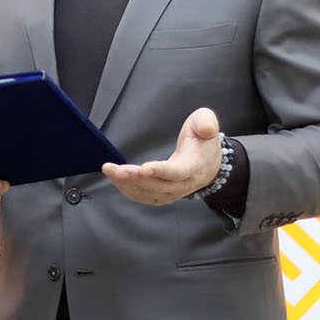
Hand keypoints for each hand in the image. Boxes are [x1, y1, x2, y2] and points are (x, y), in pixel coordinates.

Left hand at [103, 108, 223, 205]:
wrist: (209, 163)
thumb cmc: (204, 141)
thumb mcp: (207, 123)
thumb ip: (206, 123)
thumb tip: (207, 129)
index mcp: (194, 167)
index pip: (177, 172)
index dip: (160, 171)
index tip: (144, 168)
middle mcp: (183, 183)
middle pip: (157, 186)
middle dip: (135, 178)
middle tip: (116, 169)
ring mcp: (172, 192)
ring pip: (147, 193)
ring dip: (126, 184)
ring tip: (110, 171)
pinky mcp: (162, 195)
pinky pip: (143, 196)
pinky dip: (127, 189)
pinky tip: (116, 178)